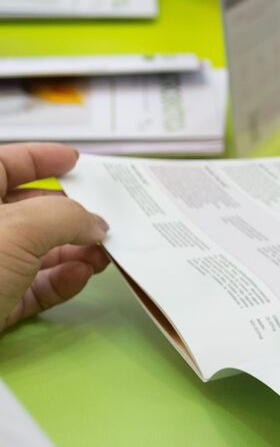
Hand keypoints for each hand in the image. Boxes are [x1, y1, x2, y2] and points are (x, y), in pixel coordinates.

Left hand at [0, 144, 109, 333]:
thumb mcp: (17, 230)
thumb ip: (63, 217)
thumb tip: (94, 222)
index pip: (3, 164)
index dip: (41, 159)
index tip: (76, 162)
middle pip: (27, 211)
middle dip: (69, 215)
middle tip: (102, 219)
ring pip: (36, 252)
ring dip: (73, 251)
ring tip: (102, 254)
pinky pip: (34, 287)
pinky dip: (60, 281)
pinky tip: (80, 276)